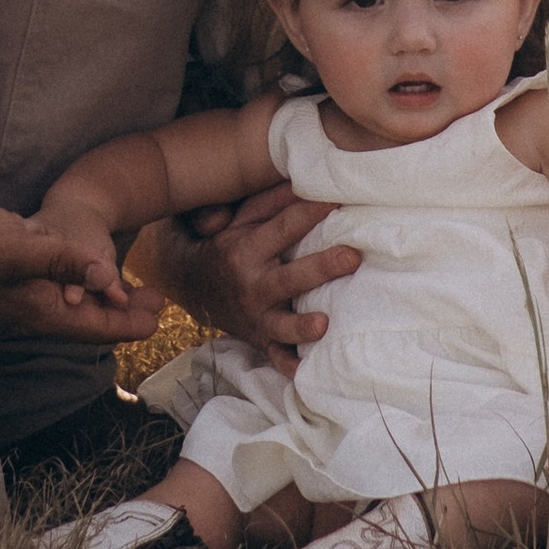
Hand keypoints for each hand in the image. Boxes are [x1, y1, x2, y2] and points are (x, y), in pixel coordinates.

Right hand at [0, 196, 164, 346]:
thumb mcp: (21, 248)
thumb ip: (64, 262)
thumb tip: (108, 277)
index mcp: (43, 311)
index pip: (99, 327)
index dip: (133, 323)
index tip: (162, 315)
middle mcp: (37, 309)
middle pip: (92, 320)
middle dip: (127, 314)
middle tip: (159, 301)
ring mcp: (25, 295)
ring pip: (76, 306)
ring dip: (106, 300)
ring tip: (135, 290)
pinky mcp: (16, 277)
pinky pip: (59, 289)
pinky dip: (82, 286)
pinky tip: (90, 273)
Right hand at [135, 181, 362, 380]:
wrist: (195, 288)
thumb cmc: (229, 246)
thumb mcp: (240, 220)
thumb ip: (270, 202)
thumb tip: (305, 177)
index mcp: (247, 249)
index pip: (284, 227)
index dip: (311, 212)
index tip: (340, 199)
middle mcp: (252, 285)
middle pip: (290, 277)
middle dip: (321, 267)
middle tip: (353, 256)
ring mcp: (257, 316)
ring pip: (282, 324)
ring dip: (302, 325)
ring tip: (323, 323)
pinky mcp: (262, 339)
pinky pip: (275, 358)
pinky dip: (289, 367)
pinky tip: (307, 372)